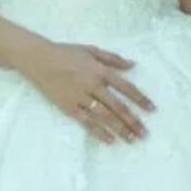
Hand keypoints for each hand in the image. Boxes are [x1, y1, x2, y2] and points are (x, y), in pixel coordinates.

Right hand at [16, 38, 155, 144]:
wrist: (38, 59)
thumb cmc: (66, 52)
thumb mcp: (91, 50)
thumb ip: (112, 59)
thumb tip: (133, 65)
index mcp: (100, 71)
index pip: (125, 87)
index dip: (140, 99)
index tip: (152, 110)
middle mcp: (93, 85)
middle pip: (117, 106)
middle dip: (133, 120)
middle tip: (145, 133)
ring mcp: (80, 97)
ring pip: (104, 116)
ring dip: (120, 129)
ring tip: (132, 140)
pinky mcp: (68, 107)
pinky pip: (86, 122)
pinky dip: (99, 132)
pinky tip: (111, 140)